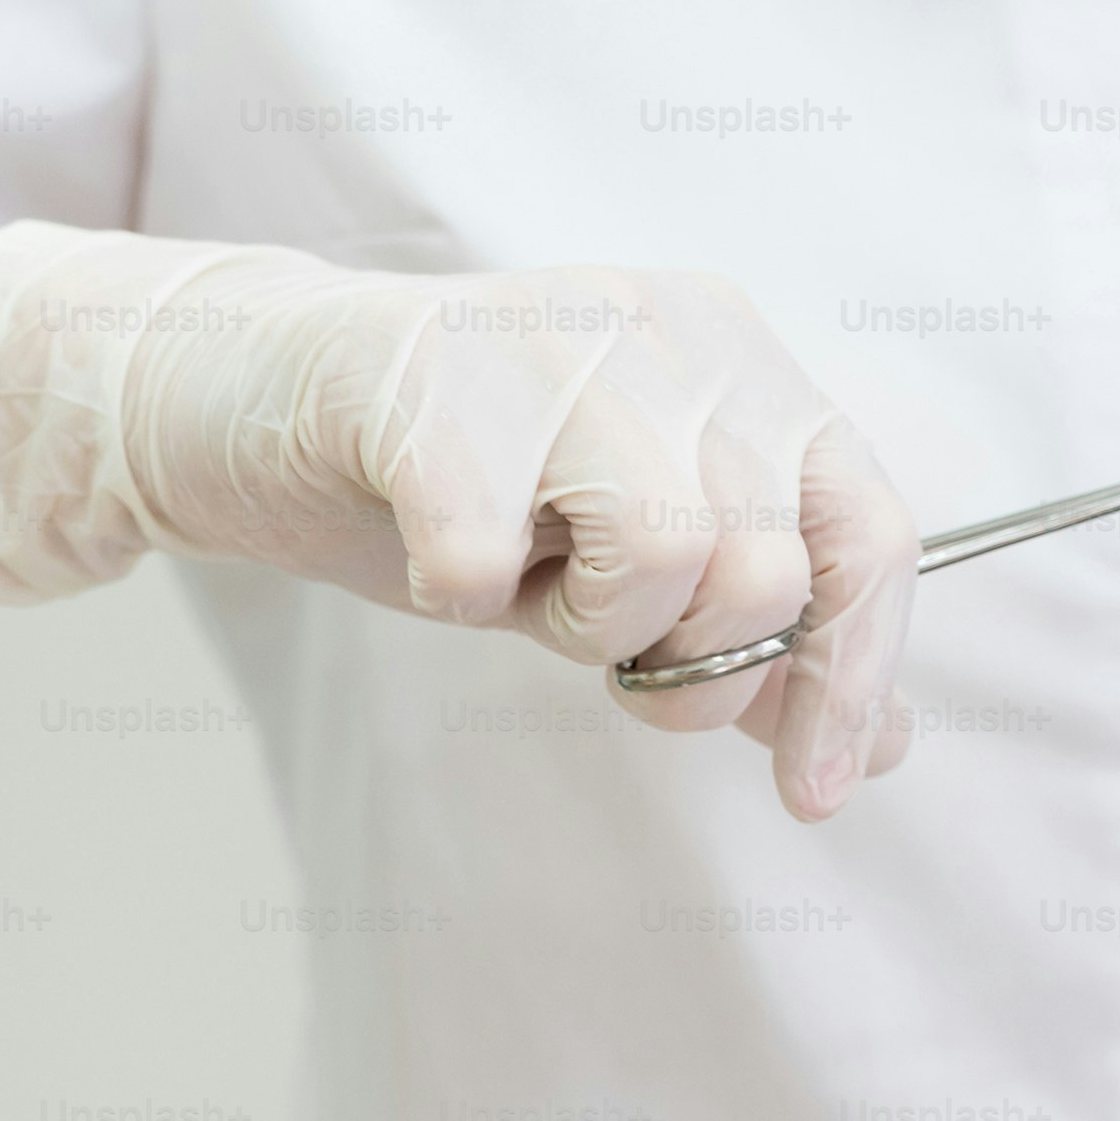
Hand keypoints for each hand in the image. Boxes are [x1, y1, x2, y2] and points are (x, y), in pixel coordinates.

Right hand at [0, 223, 917, 819]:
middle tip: (584, 635)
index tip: (809, 795)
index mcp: (738, 362)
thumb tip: (877, 746)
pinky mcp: (423, 373)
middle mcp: (667, 325)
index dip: (850, 678)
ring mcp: (550, 335)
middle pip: (763, 565)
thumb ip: (751, 643)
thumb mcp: (620, 570)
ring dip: (576, 619)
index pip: (866, 533)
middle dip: (677, 659)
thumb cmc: (450, 483)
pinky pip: (488, 553)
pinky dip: (453, 593)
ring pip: (660, 549)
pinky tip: (427, 555)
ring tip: (513, 579)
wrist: (242, 403)